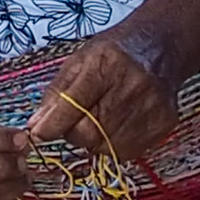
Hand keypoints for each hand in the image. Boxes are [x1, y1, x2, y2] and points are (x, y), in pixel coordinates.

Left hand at [27, 31, 180, 160]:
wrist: (161, 47)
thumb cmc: (114, 53)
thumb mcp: (79, 61)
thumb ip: (56, 93)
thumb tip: (35, 127)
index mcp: (108, 64)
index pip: (74, 104)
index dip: (53, 124)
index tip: (38, 134)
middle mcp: (134, 85)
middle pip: (90, 132)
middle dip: (73, 133)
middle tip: (74, 121)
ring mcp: (152, 106)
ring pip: (107, 147)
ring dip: (94, 140)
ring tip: (99, 118)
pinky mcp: (164, 123)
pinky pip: (127, 151)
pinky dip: (113, 144)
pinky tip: (116, 124)